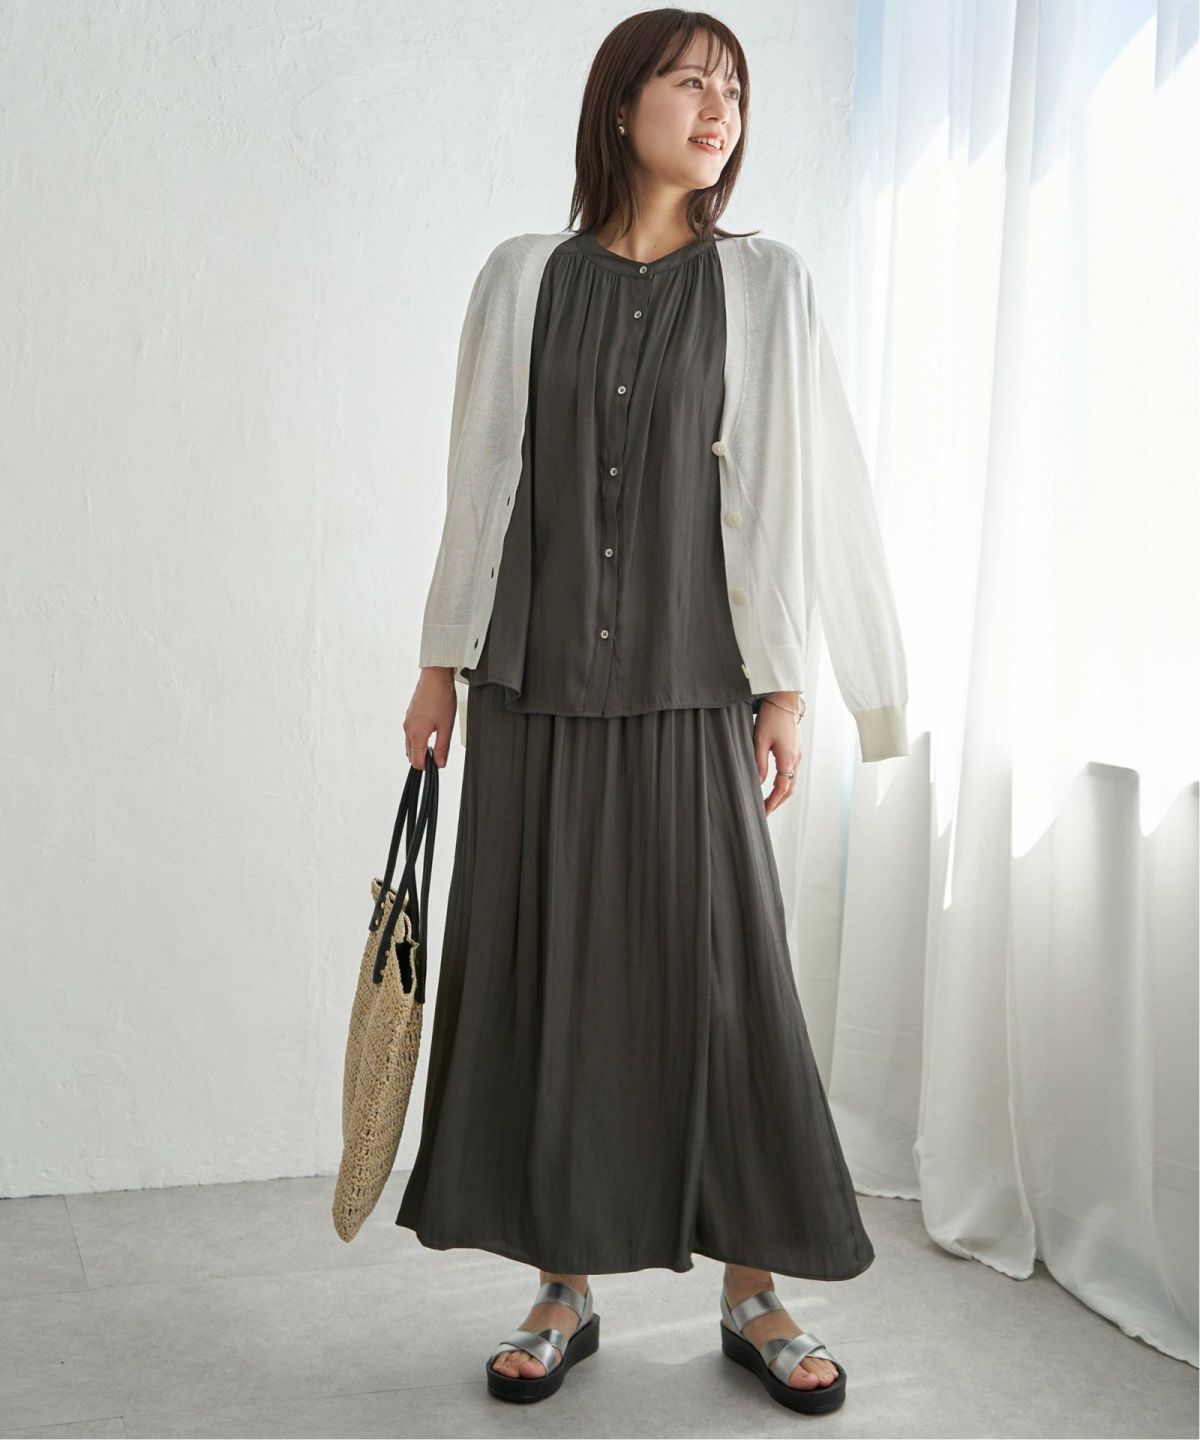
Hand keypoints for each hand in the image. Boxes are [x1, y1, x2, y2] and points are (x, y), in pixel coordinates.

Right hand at [404, 666, 456, 769]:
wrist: (435, 677)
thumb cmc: (441, 698)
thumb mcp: (447, 727)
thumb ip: (443, 747)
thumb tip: (440, 763)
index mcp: (416, 734)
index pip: (416, 761)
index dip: (427, 766)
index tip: (437, 763)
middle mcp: (408, 729)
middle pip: (411, 754)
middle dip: (423, 758)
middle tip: (439, 752)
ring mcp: (407, 721)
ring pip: (410, 744)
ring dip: (421, 747)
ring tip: (437, 739)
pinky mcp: (409, 714)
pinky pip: (411, 733)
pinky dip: (419, 737)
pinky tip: (431, 729)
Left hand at [753, 694, 802, 814]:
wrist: (784, 701)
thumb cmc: (771, 718)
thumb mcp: (759, 741)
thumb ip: (759, 763)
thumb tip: (758, 783)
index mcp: (788, 759)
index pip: (781, 789)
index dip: (772, 803)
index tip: (763, 813)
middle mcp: (796, 759)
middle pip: (789, 789)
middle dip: (777, 802)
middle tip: (765, 813)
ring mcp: (798, 755)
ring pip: (792, 782)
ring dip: (781, 795)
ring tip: (768, 803)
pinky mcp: (796, 750)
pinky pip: (792, 773)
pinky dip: (784, 784)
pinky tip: (775, 786)